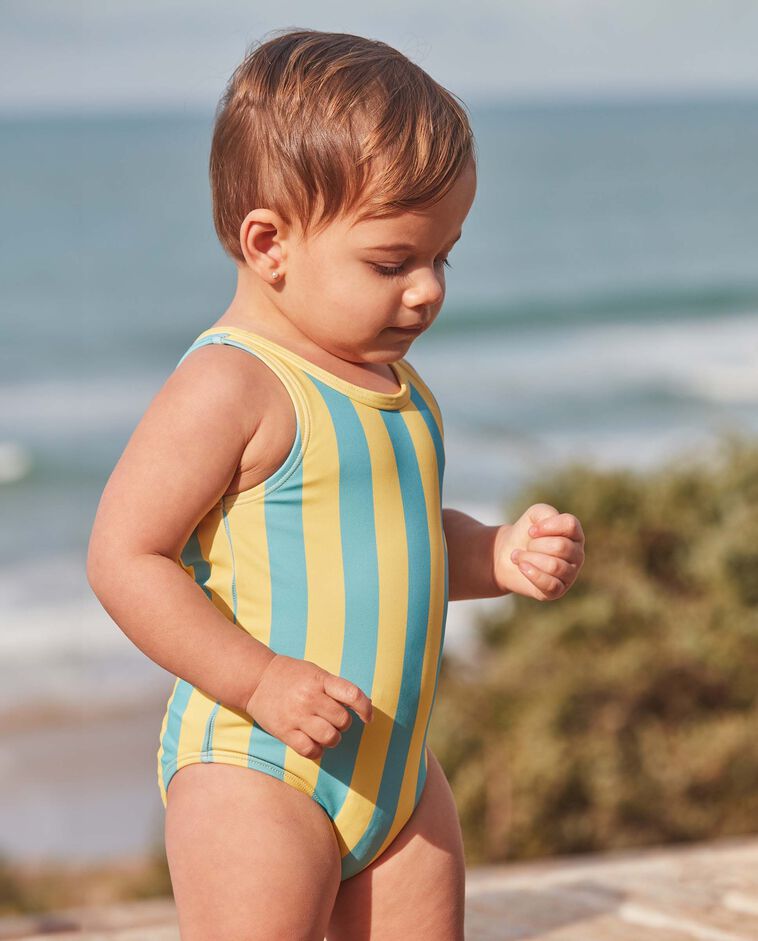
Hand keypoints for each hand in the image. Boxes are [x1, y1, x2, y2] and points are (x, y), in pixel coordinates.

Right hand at [244, 654, 373, 758]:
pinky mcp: (285, 731)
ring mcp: (297, 716)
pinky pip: (310, 750)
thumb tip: (364, 705)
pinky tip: (314, 743)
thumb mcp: (316, 673)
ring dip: (333, 738)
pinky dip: (317, 750)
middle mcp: (310, 698)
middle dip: (343, 724)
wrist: (256, 679)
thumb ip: (336, 688)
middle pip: (343, 720)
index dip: (366, 709)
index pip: (353, 695)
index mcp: (320, 680)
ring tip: (326, 732)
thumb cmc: (292, 675)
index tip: (368, 717)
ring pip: (330, 737)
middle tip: (334, 720)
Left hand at [494, 502, 584, 600]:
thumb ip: (545, 513)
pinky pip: (550, 584)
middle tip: (526, 547)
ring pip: (554, 566)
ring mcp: (570, 574)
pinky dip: (532, 574)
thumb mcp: (534, 516)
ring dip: (529, 558)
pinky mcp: (557, 591)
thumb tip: (548, 528)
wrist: (508, 555)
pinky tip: (522, 567)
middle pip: (560, 546)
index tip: (531, 531)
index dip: (548, 526)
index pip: (570, 525)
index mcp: (575, 535)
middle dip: (535, 545)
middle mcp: (577, 554)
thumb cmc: (526, 534)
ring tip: (518, 556)